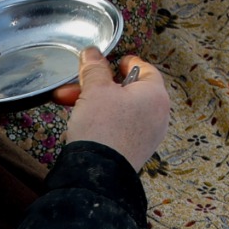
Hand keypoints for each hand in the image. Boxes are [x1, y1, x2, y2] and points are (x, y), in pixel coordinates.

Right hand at [60, 48, 171, 170]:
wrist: (98, 174)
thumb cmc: (103, 128)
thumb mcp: (95, 90)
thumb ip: (94, 68)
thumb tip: (92, 53)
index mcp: (156, 95)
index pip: (145, 69)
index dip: (128, 62)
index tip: (116, 60)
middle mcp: (157, 115)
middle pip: (128, 90)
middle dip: (98, 85)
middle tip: (77, 84)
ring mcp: (147, 135)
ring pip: (120, 109)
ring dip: (95, 102)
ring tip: (70, 103)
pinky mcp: (134, 150)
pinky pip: (120, 127)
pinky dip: (103, 120)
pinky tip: (81, 122)